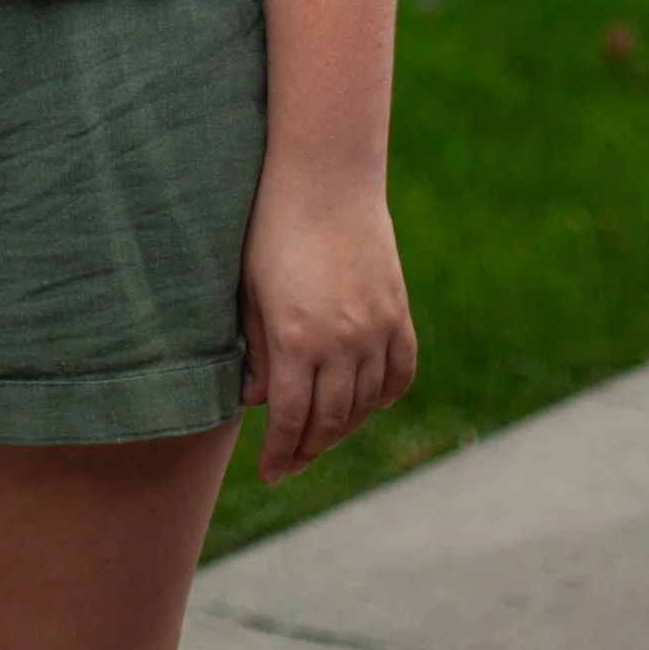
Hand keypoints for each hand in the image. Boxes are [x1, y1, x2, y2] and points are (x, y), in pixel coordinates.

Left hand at [240, 163, 416, 481]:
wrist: (325, 175)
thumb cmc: (270, 224)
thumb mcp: (249, 288)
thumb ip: (254, 348)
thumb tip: (257, 402)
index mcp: (294, 339)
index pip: (288, 418)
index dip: (278, 452)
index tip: (269, 474)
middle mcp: (340, 342)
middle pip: (328, 420)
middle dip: (307, 448)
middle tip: (291, 462)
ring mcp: (376, 329)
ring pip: (365, 404)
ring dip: (343, 427)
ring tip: (322, 436)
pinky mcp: (398, 312)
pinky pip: (399, 373)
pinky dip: (384, 395)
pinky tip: (367, 403)